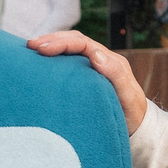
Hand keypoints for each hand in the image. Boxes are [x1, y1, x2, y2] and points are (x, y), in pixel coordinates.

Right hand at [29, 30, 146, 133]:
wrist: (137, 127)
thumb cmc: (132, 114)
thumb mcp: (128, 96)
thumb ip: (115, 75)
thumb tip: (95, 54)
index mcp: (110, 61)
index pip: (82, 44)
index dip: (62, 43)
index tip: (43, 49)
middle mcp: (101, 60)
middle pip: (74, 41)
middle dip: (52, 40)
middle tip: (30, 45)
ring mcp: (92, 67)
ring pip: (70, 49)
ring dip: (51, 45)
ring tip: (30, 49)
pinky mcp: (85, 77)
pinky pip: (68, 62)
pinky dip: (54, 58)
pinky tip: (40, 62)